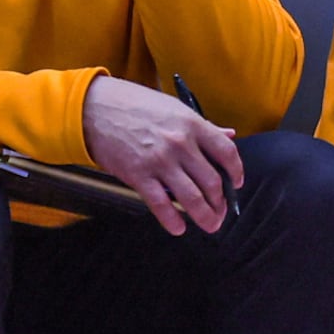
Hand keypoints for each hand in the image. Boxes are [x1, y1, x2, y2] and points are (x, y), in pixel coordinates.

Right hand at [81, 77, 241, 236]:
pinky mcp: (138, 175)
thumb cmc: (135, 105)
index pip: (227, 153)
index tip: (237, 183)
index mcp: (192, 124)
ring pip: (193, 198)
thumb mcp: (174, 108)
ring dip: (205, 216)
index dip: (237, 172)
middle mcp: (180, 144)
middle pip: (213, 182)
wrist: (96, 108)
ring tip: (210, 224)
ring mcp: (160, 161)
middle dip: (221, 202)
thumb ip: (204, 126)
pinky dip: (173, 221)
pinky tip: (179, 228)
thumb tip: (230, 136)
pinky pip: (161, 205)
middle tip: (221, 211)